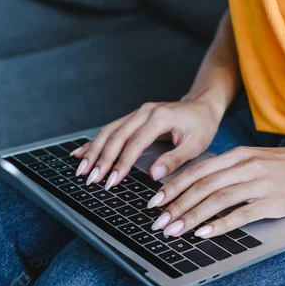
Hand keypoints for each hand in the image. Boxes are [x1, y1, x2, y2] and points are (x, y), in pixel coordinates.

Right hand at [71, 100, 222, 188]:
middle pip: (116, 136)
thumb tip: (153, 175)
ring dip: (94, 151)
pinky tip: (82, 152)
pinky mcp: (133, 117)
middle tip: (91, 179)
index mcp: (160, 117)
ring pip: (109, 131)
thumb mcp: (195, 145)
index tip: (111, 180)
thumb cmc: (201, 125)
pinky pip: (111, 129)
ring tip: (82, 169)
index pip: (135, 143)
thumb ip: (174, 160)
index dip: (121, 163)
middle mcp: (145, 111)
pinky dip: (96, 142)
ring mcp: (137, 112)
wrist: (202, 106)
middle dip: (101, 159)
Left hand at [147, 145, 284, 237]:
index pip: (197, 171)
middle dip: (176, 205)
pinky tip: (204, 234)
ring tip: (174, 231)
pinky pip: (241, 214)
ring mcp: (259, 184)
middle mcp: (245, 166)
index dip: (173, 187)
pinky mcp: (272, 202)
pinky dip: (220, 224)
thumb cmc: (284, 166)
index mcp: (237, 155)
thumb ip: (227, 170)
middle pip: (202, 186)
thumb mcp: (253, 159)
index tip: (155, 202)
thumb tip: (196, 186)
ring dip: (192, 216)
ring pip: (217, 199)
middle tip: (158, 222)